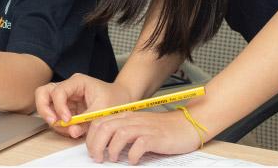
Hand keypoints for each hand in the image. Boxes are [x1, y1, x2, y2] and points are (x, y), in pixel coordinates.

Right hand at [35, 73, 132, 138]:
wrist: (122, 100)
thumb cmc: (115, 99)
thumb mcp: (103, 109)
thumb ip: (87, 120)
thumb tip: (72, 131)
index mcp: (77, 82)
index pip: (58, 91)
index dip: (59, 106)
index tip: (67, 120)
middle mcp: (67, 87)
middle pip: (43, 93)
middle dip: (45, 109)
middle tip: (53, 122)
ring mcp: (65, 98)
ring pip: (45, 104)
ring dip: (51, 118)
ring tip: (66, 129)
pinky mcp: (66, 108)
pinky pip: (55, 116)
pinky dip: (59, 125)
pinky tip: (71, 130)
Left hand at [84, 108, 202, 164]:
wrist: (187, 125)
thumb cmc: (162, 129)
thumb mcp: (138, 127)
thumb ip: (122, 132)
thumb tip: (104, 146)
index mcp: (125, 117)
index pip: (99, 122)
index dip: (91, 138)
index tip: (92, 151)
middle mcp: (132, 120)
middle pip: (105, 128)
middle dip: (96, 145)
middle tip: (98, 158)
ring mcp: (144, 128)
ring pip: (118, 134)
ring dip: (112, 149)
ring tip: (113, 159)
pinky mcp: (156, 137)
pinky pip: (139, 144)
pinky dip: (133, 154)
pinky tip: (133, 161)